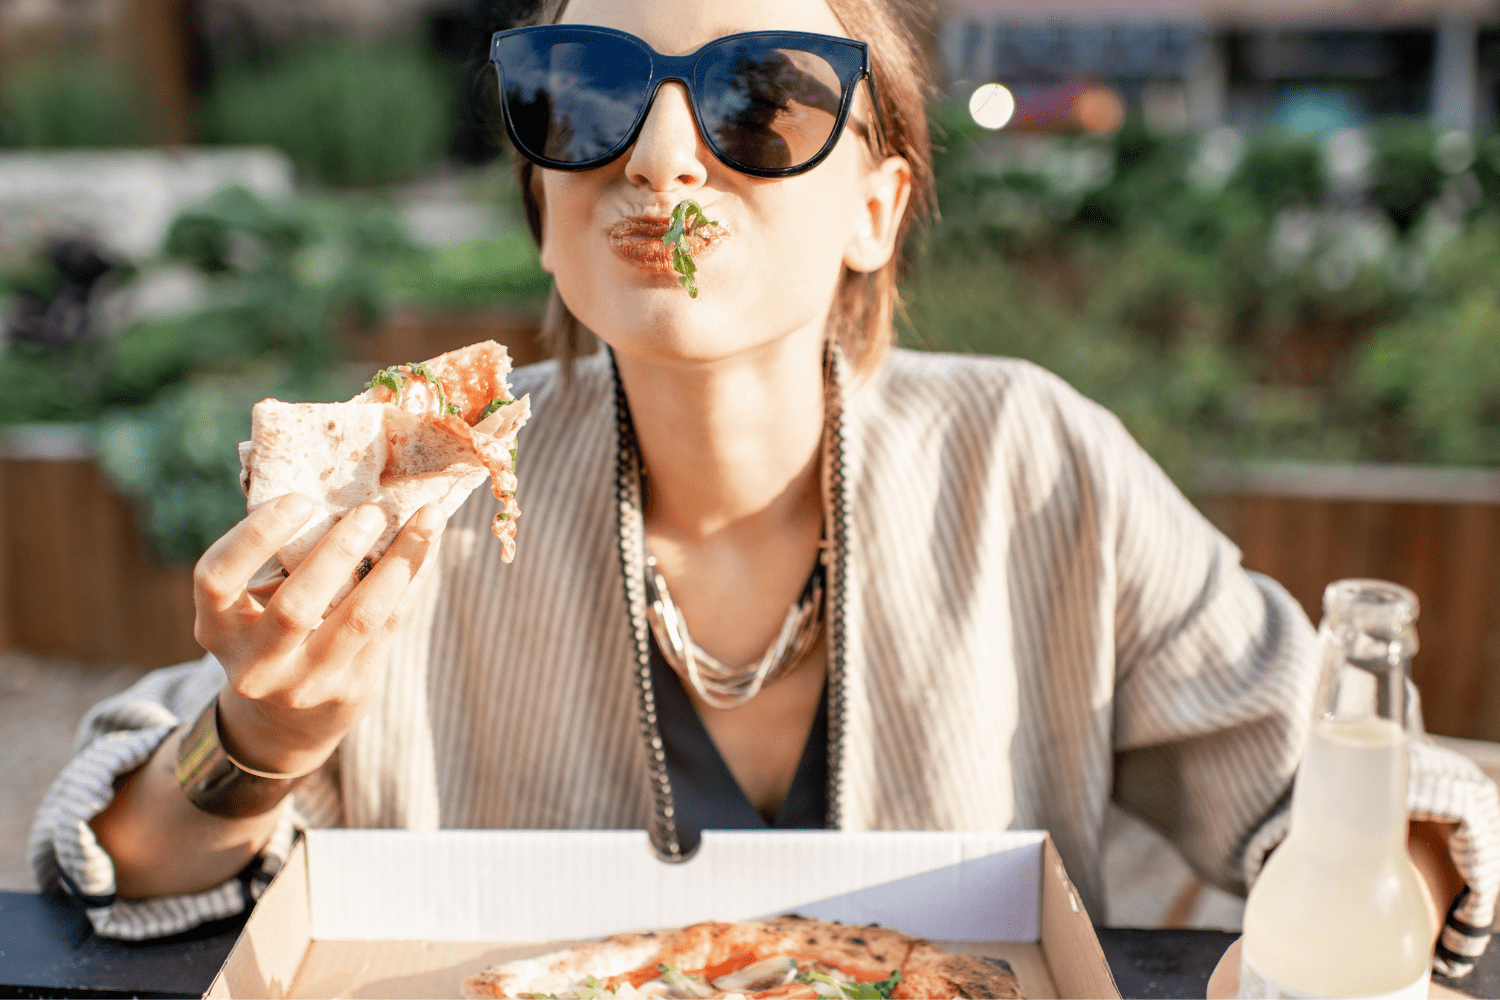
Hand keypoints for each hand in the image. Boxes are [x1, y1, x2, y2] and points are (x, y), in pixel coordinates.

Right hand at [192, 494, 445, 775]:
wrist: (284, 723)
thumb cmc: (268, 633)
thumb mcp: (250, 604)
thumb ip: (279, 557)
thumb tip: (337, 480)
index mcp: (216, 627)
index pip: (217, 578)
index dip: (255, 536)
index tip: (300, 499)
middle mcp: (254, 664)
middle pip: (296, 607)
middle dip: (338, 552)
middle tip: (371, 510)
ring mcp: (305, 683)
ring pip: (359, 619)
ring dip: (397, 563)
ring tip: (425, 519)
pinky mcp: (351, 688)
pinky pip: (390, 626)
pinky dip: (412, 581)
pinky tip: (429, 546)